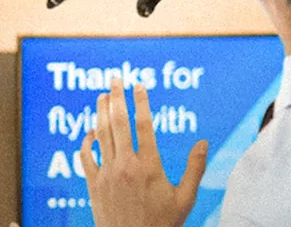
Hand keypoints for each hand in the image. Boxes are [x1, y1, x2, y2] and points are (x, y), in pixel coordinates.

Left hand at [79, 78, 207, 226]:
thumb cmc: (161, 225)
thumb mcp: (185, 199)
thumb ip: (195, 168)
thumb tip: (204, 141)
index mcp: (149, 167)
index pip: (143, 125)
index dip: (141, 101)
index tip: (140, 85)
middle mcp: (125, 166)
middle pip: (118, 122)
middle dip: (117, 97)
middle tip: (115, 79)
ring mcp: (107, 174)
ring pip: (101, 135)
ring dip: (101, 112)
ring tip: (102, 96)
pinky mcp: (94, 185)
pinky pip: (86, 157)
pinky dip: (86, 141)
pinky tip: (90, 131)